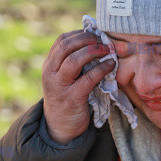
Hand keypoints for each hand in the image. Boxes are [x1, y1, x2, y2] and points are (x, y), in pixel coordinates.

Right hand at [42, 29, 114, 144]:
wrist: (60, 127)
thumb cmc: (67, 96)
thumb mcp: (64, 77)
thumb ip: (73, 61)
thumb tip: (95, 41)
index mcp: (49, 65)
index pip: (61, 41)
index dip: (79, 34)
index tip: (95, 33)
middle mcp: (50, 73)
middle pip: (66, 47)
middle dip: (87, 39)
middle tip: (103, 40)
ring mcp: (60, 86)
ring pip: (74, 60)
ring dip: (93, 51)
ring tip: (108, 50)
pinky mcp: (72, 98)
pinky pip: (88, 79)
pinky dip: (101, 69)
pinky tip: (111, 65)